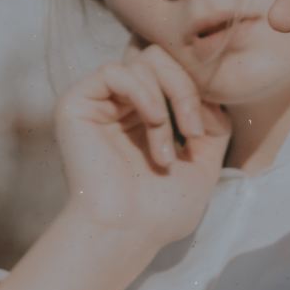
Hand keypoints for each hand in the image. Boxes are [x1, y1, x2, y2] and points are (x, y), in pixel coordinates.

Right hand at [53, 36, 232, 261]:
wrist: (128, 231)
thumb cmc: (161, 210)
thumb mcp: (203, 164)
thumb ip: (213, 124)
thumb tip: (212, 94)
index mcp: (145, 116)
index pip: (174, 72)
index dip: (197, 90)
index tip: (205, 131)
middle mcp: (120, 105)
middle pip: (159, 58)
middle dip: (186, 89)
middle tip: (194, 130)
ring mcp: (98, 103)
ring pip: (143, 62)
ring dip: (167, 102)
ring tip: (165, 150)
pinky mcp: (76, 104)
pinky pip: (115, 71)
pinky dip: (143, 91)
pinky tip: (153, 121)